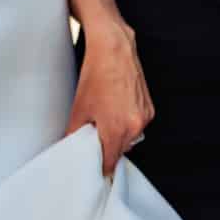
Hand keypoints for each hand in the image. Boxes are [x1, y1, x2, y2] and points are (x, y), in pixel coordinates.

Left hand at [66, 22, 153, 176]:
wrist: (114, 48)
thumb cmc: (96, 74)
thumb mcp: (79, 107)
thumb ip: (74, 133)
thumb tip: (69, 147)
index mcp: (117, 129)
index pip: (110, 162)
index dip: (101, 167)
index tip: (95, 171)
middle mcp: (135, 125)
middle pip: (120, 150)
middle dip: (107, 148)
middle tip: (94, 139)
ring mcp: (145, 116)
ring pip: (130, 138)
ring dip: (118, 135)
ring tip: (104, 118)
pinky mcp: (149, 107)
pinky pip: (138, 125)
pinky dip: (127, 123)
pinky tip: (115, 109)